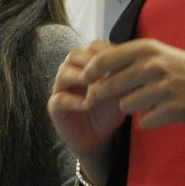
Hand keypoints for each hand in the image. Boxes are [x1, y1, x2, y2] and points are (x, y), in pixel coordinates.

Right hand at [48, 40, 127, 161]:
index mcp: (86, 64)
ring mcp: (60, 89)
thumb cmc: (110, 111)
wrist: (100, 138)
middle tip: (107, 73)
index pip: (92, 47)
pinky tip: (88, 105)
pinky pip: (60, 99)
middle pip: (74, 55)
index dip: (106, 52)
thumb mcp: (121, 92)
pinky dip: (74, 101)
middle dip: (91, 62)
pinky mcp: (54, 107)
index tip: (123, 62)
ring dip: (82, 79)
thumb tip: (129, 65)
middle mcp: (71, 72)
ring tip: (97, 90)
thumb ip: (122, 78)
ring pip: (63, 73)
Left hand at [78, 39, 184, 130]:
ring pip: (125, 106)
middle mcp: (153, 67)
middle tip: (100, 98)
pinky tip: (161, 111)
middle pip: (109, 87)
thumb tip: (91, 66)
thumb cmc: (180, 66)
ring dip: (131, 107)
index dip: (89, 73)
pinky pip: (144, 122)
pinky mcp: (172, 110)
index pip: (103, 61)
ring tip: (146, 100)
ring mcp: (163, 89)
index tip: (86, 80)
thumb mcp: (155, 52)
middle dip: (102, 95)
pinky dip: (149, 120)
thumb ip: (126, 58)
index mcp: (146, 49)